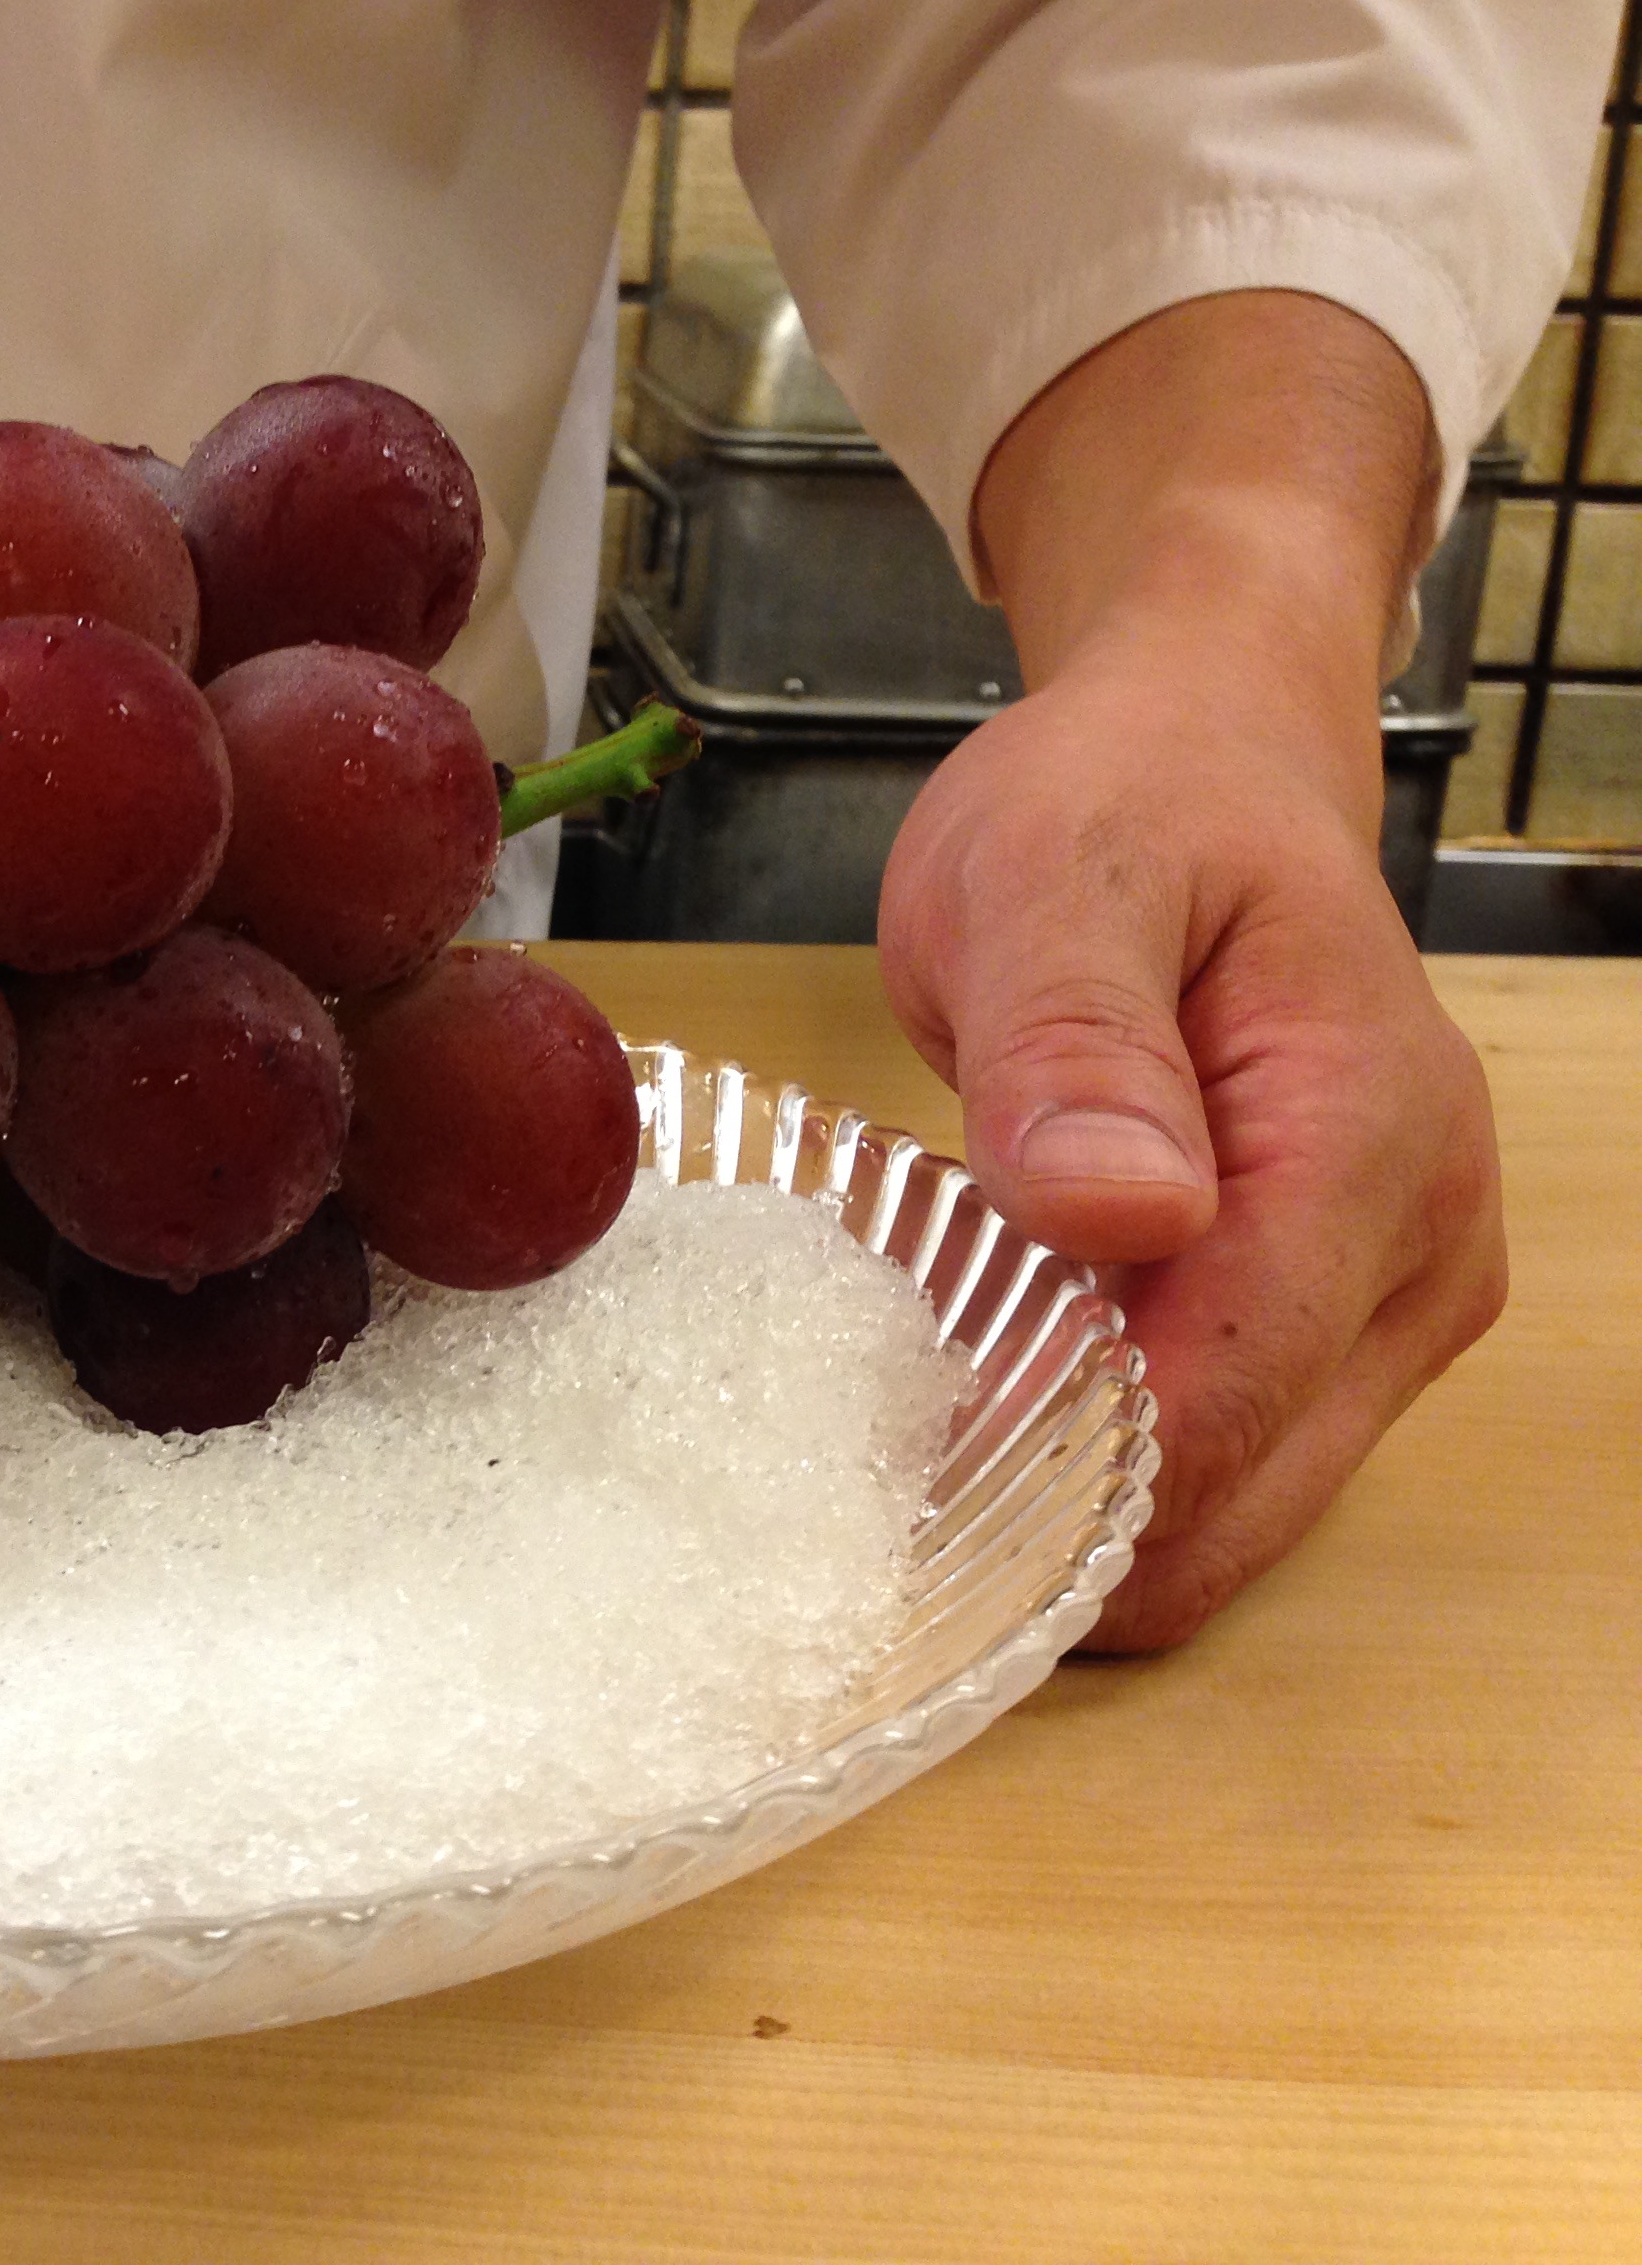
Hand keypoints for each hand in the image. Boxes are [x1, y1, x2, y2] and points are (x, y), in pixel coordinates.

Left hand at [884, 290, 1506, 1650]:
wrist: (1203, 763)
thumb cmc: (1125, 805)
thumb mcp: (1051, 878)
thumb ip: (1077, 1045)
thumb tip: (1124, 1212)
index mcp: (1366, 1137)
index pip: (1232, 1385)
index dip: (1069, 1462)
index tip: (901, 1486)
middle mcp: (1420, 1245)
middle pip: (1246, 1485)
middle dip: (1072, 1525)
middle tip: (867, 1504)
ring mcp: (1395, 1297)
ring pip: (1241, 1505)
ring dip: (1086, 1510)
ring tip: (913, 1458)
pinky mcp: (1341, 1319)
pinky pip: (1228, 1455)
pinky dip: (1111, 1469)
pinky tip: (988, 1415)